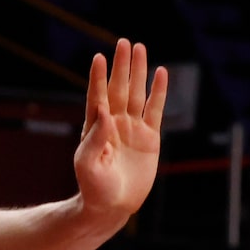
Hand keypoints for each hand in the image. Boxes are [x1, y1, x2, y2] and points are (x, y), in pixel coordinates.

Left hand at [74, 38, 166, 221]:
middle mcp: (113, 123)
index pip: (97, 96)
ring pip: (137, 93)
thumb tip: (103, 109)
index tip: (99, 57)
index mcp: (94, 128)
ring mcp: (132, 129)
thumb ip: (94, 137)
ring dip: (139, 72)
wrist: (111, 207)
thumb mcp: (87, 164)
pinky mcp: (150, 138)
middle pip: (118, 88)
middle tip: (124, 42)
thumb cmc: (93, 188)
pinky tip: (162, 73)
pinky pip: (156, 109)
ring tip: (140, 48)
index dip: (98, 77)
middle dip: (121, 66)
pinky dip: (159, 91)